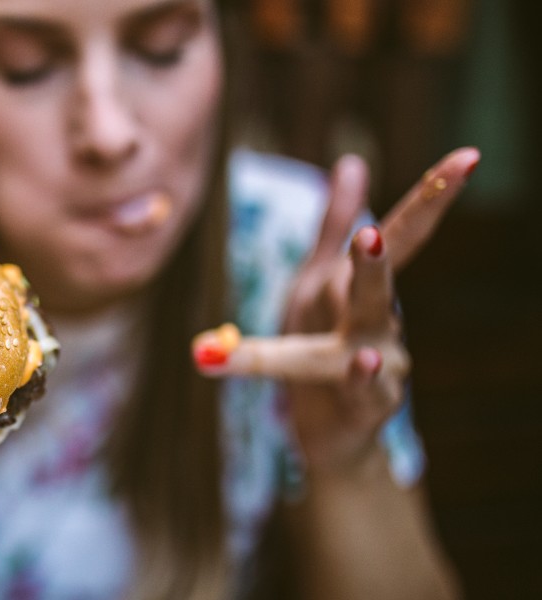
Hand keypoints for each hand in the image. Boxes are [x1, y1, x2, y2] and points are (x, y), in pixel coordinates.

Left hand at [193, 147, 479, 477]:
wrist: (328, 431)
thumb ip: (332, 225)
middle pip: (382, 281)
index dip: (431, 197)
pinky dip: (361, 376)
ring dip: (368, 298)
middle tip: (373, 229)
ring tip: (367, 266)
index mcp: (360, 289)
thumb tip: (352, 163)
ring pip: (371, 332)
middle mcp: (381, 322)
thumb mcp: (317, 283)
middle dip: (385, 251)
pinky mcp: (367, 406)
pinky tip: (362, 358)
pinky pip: (362, 390)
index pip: (400, 236)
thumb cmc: (322, 348)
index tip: (469, 157)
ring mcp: (382, 365)